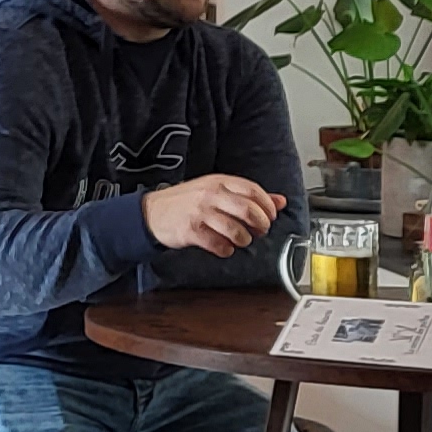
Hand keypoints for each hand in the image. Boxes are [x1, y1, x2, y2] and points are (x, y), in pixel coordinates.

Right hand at [140, 174, 281, 255]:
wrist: (151, 213)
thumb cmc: (186, 202)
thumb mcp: (216, 190)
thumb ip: (248, 195)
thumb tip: (280, 201)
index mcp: (218, 182)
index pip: (253, 191)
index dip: (267, 207)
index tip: (270, 216)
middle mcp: (210, 195)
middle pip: (249, 211)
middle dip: (260, 225)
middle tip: (259, 231)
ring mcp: (200, 213)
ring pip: (236, 230)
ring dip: (244, 240)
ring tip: (240, 240)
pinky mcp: (191, 231)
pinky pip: (218, 245)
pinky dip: (226, 250)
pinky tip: (224, 248)